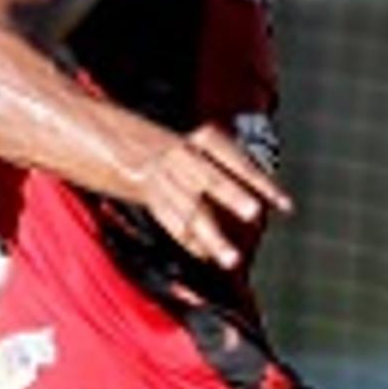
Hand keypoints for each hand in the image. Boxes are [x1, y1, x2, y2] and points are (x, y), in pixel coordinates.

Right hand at [135, 124, 290, 270]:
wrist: (103, 129)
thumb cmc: (160, 140)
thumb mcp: (191, 138)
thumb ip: (219, 161)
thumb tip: (258, 188)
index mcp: (196, 137)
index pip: (233, 157)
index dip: (259, 180)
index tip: (285, 204)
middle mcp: (178, 153)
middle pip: (208, 176)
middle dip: (231, 194)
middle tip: (254, 213)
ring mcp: (159, 174)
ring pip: (188, 207)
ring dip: (210, 236)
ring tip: (231, 260)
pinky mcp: (143, 193)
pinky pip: (169, 220)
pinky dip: (189, 239)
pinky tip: (206, 256)